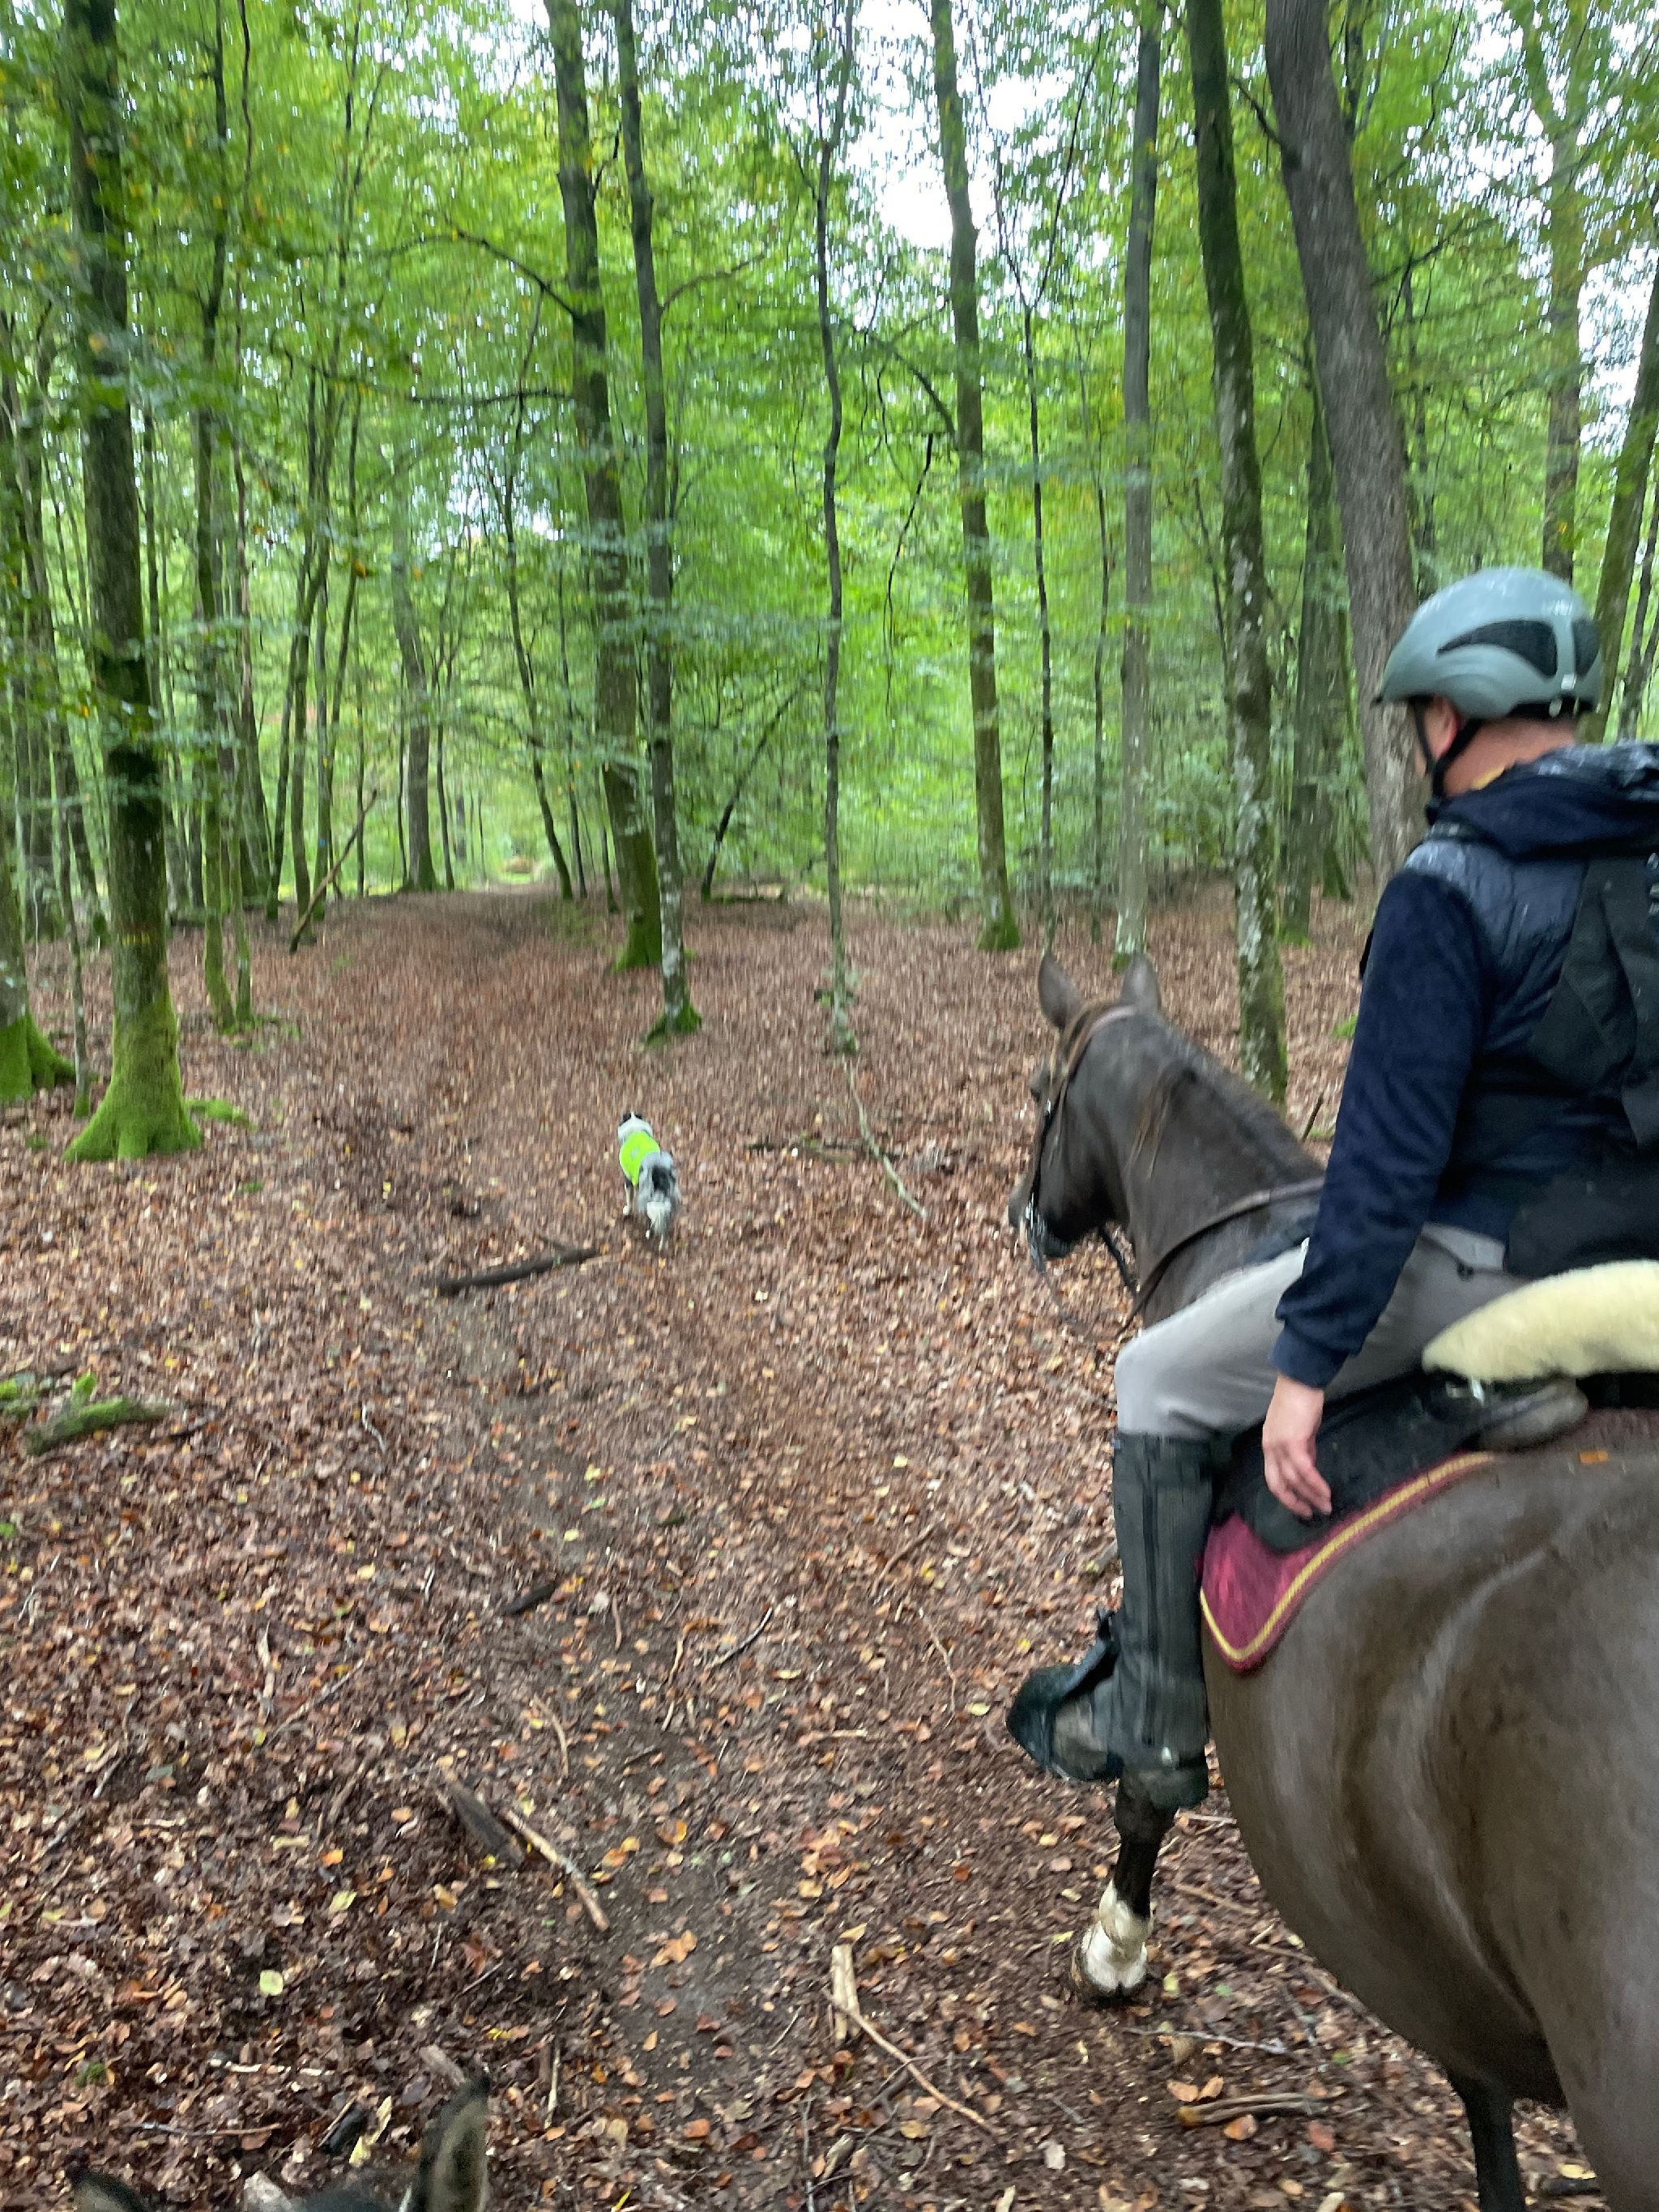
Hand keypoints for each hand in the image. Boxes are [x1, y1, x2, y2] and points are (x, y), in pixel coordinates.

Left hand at [1263, 1375, 1330, 1519]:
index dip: (1286, 1495)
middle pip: (1278, 1484)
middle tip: (1311, 1514)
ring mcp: (1279, 1445)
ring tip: (1325, 1507)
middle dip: (1294, 1503)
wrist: (1301, 1380)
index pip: (1273, 1477)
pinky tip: (1325, 1492)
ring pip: (1294, 1480)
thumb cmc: (1301, 1401)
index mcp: (1269, 1445)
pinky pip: (1305, 1469)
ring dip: (1311, 1496)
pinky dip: (1315, 1483)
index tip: (1300, 1505)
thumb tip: (1309, 1467)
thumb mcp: (1300, 1430)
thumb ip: (1302, 1449)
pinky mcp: (1293, 1441)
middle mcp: (1270, 1448)